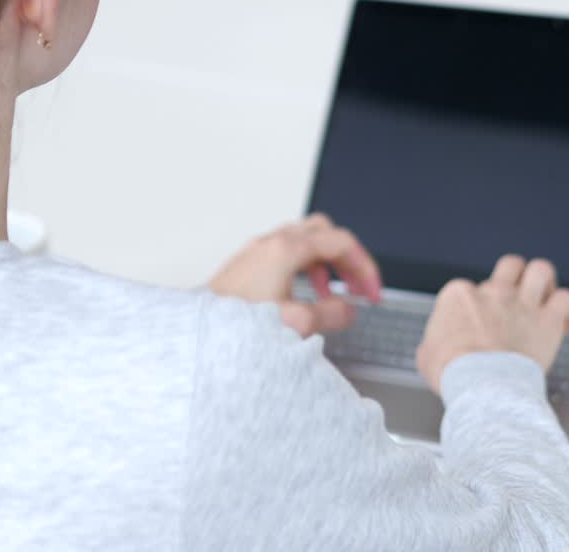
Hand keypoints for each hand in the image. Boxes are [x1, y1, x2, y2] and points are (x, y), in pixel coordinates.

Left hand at [209, 213, 382, 336]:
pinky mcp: (246, 265)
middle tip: (358, 285)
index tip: (372, 292)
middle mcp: (270, 243)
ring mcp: (256, 252)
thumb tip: (348, 310)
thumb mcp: (296, 323)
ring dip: (325, 263)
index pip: (342, 242)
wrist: (196, 335)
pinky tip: (303, 295)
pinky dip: (304, 268)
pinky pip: (285, 254)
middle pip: (323, 233)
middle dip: (347, 257)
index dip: (365, 267)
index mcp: (286, 249)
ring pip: (303, 241)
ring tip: (331, 294)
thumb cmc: (236, 327)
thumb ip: (331, 314)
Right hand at [416, 255, 568, 393]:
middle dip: (516, 277)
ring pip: (541, 270)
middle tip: (517, 296)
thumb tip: (432, 350)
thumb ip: (434, 344)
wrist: (481, 384)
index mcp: (460, 296)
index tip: (480, 326)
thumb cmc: (453, 374)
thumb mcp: (427, 356)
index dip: (477, 307)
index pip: (470, 288)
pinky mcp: (547, 320)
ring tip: (545, 297)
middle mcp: (493, 292)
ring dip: (545, 282)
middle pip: (510, 266)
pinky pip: (566, 300)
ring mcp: (522, 303)